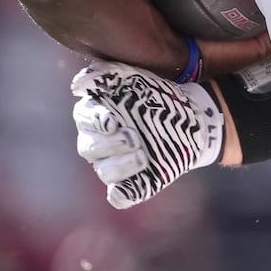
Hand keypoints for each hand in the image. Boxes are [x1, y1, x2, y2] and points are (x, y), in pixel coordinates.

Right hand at [71, 59, 223, 208]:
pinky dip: (122, 194)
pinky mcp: (132, 183)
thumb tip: (79, 83)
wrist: (191, 116)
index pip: (84, 118)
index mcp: (95, 115)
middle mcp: (98, 142)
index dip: (96, 121)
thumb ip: (107, 75)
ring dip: (121, 166)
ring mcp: (113, 164)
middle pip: (89, 148)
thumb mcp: (135, 78)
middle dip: (110, 144)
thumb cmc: (157, 95)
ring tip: (143, 156)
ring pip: (105, 171)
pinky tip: (127, 189)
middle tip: (134, 138)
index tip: (112, 121)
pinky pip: (119, 195)